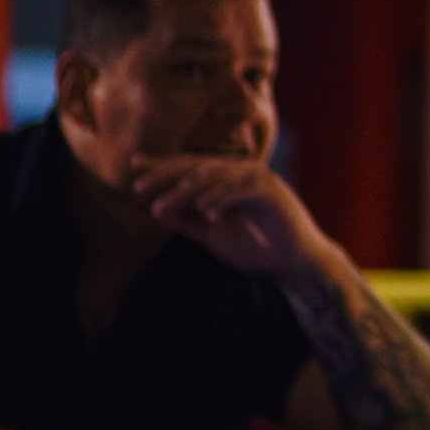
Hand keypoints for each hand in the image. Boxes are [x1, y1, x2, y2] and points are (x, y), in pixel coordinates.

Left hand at [129, 153, 328, 280]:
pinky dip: (221, 198)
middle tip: (140, 188)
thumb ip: (188, 221)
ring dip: (187, 190)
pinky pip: (242, 190)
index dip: (164, 165)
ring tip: (162, 206)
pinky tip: (203, 210)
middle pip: (200, 166)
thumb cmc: (257, 248)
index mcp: (229, 179)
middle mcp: (244, 173)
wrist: (293, 264)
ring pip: (218, 175)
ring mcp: (260, 180)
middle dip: (167, 175)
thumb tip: (157, 208)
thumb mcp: (212, 235)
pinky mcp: (273, 193)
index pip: (192, 167)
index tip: (136, 166)